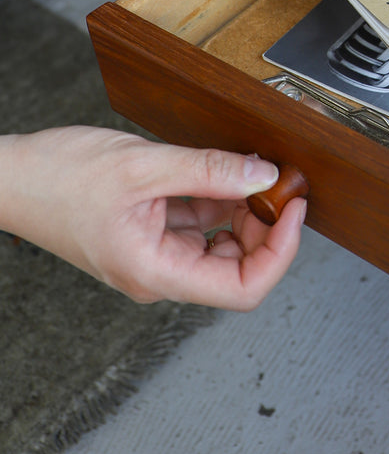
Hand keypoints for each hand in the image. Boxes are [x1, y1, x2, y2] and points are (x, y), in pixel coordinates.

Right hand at [0, 128, 304, 308]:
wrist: (8, 178)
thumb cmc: (56, 178)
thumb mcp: (143, 165)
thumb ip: (209, 170)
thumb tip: (263, 174)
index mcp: (154, 272)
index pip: (242, 288)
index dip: (280, 252)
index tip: (294, 208)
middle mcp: (158, 273)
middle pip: (237, 268)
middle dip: (266, 227)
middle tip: (279, 183)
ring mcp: (154, 255)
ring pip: (220, 245)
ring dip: (244, 211)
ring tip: (251, 173)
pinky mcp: (150, 234)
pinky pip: (198, 225)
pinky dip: (219, 201)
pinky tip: (223, 174)